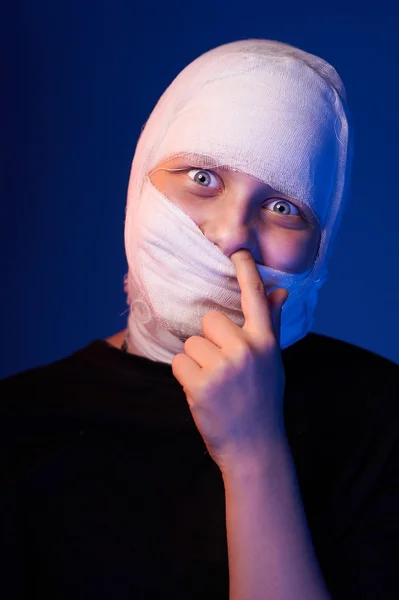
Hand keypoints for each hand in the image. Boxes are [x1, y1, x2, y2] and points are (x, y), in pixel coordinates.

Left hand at [171, 249, 288, 474]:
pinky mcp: (202, 384)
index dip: (246, 272)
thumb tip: (280, 292)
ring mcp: (224, 367)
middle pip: (209, 320)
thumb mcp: (272, 361)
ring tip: (214, 385)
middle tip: (222, 368)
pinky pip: (179, 363)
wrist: (254, 448)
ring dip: (196, 362)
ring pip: (192, 343)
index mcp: (265, 342)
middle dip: (209, 341)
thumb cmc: (262, 401)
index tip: (237, 249)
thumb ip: (271, 324)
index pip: (255, 299)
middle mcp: (246, 349)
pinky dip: (185, 377)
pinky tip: (202, 394)